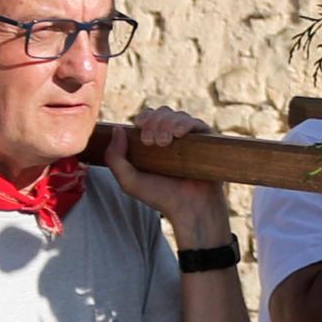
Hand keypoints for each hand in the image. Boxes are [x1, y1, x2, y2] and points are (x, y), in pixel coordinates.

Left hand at [97, 108, 233, 248]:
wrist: (189, 208)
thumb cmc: (160, 197)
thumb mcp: (129, 181)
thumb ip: (114, 158)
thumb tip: (117, 129)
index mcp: (154, 142)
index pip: (148, 117)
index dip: (144, 118)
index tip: (139, 129)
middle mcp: (173, 137)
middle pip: (162, 112)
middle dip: (154, 122)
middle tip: (151, 142)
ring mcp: (190, 138)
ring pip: (177, 115)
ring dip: (167, 124)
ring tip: (165, 143)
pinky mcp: (206, 141)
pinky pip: (196, 123)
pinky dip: (186, 124)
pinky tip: (179, 134)